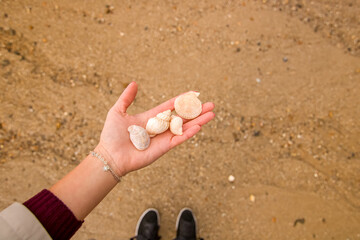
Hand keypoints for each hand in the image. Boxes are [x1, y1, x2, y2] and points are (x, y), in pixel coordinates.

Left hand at [96, 82, 214, 175]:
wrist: (110, 154)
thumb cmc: (112, 135)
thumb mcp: (118, 111)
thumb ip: (127, 98)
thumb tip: (134, 83)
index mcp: (151, 117)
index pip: (171, 106)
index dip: (183, 100)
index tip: (195, 94)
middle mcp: (159, 127)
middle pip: (182, 116)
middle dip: (197, 111)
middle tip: (211, 104)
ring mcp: (162, 138)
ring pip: (184, 127)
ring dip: (198, 121)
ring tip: (212, 114)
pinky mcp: (163, 148)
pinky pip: (178, 139)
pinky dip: (188, 133)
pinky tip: (199, 126)